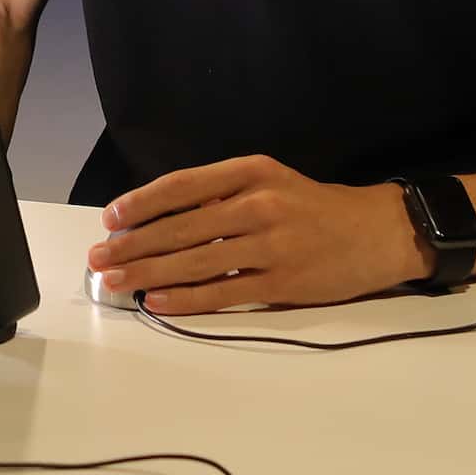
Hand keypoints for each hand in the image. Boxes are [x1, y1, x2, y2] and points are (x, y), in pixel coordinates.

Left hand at [86, 155, 438, 314]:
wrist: (377, 232)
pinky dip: (186, 299)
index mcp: (249, 172)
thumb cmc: (312, 206)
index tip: (110, 218)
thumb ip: (220, 194)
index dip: (141, 203)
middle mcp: (258, 204)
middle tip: (99, 257)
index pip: (181, 186)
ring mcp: (271, 245)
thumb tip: (160, 218)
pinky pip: (224, 293)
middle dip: (133, 245)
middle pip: (182, 227)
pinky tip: (158, 302)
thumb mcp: (268, 180)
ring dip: (149, 274)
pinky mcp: (283, 284)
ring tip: (117, 281)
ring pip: (196, 262)